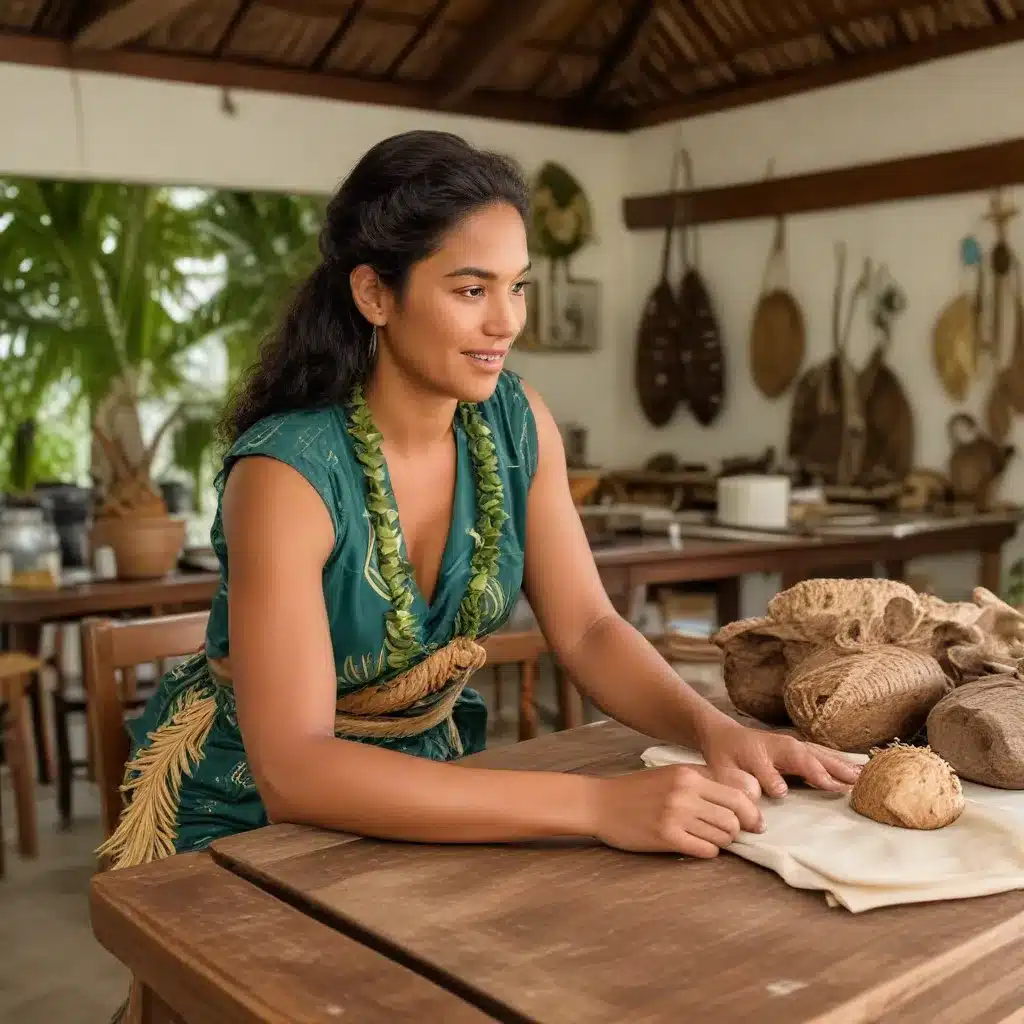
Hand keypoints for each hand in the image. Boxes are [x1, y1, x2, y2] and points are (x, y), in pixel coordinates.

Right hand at [591, 764, 764, 858]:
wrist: (600, 803)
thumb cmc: (636, 790)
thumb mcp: (669, 774)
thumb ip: (700, 781)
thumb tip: (738, 798)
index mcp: (688, 775)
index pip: (736, 795)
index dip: (751, 812)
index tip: (754, 823)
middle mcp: (685, 793)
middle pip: (733, 818)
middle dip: (738, 831)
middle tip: (732, 835)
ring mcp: (675, 816)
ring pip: (722, 836)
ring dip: (723, 842)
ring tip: (712, 840)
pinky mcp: (666, 838)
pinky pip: (705, 850)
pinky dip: (708, 851)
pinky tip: (698, 846)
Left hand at [698, 718, 861, 798]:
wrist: (725, 735)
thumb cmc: (724, 757)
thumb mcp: (723, 771)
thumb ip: (739, 783)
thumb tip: (765, 795)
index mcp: (759, 752)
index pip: (774, 766)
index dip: (787, 778)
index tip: (806, 789)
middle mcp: (780, 745)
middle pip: (805, 756)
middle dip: (828, 768)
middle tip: (851, 784)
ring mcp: (792, 744)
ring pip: (818, 754)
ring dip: (840, 765)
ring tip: (862, 778)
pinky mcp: (800, 748)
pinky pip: (822, 754)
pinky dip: (840, 761)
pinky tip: (857, 769)